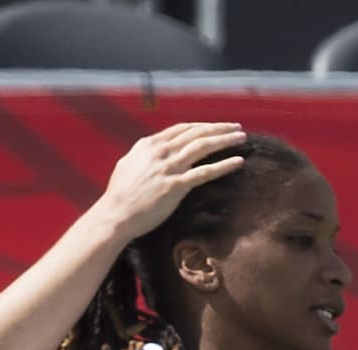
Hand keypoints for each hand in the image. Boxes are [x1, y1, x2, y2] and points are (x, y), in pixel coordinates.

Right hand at [90, 122, 247, 241]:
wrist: (115, 215)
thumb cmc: (119, 195)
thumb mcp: (127, 165)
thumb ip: (143, 154)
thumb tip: (154, 149)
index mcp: (149, 145)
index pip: (181, 129)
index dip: (201, 126)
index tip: (215, 126)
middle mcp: (161, 152)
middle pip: (196, 133)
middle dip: (219, 128)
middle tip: (236, 128)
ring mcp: (169, 168)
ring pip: (204, 147)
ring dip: (225, 140)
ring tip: (241, 139)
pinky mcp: (176, 186)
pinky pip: (205, 172)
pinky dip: (224, 165)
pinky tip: (238, 162)